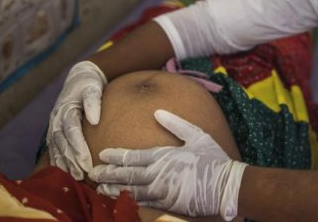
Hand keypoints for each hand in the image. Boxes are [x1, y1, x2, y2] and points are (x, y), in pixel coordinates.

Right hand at [47, 60, 106, 179]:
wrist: (79, 77)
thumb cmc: (89, 83)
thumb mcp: (93, 88)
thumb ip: (93, 102)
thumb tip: (94, 120)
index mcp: (65, 109)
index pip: (71, 132)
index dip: (78, 148)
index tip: (86, 163)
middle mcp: (56, 119)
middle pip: (62, 143)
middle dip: (71, 160)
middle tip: (82, 175)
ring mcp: (53, 124)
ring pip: (56, 147)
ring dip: (64, 163)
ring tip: (75, 177)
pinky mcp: (55, 129)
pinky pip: (54, 147)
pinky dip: (58, 160)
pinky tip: (65, 171)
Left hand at [89, 110, 246, 220]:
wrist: (225, 185)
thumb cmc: (213, 158)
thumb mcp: (196, 135)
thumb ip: (175, 123)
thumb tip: (157, 112)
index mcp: (163, 156)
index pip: (131, 156)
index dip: (115, 155)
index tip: (102, 154)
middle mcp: (157, 174)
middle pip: (125, 174)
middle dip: (107, 174)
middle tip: (92, 173)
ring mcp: (160, 192)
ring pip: (130, 191)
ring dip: (113, 189)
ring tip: (99, 188)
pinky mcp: (166, 205)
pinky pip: (143, 203)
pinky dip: (129, 201)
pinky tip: (120, 200)